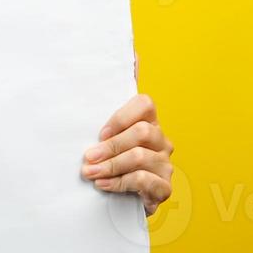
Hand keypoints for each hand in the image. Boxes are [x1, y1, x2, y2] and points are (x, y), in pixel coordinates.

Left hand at [80, 57, 176, 215]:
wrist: (116, 200)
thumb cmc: (108, 159)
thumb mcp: (103, 131)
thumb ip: (112, 96)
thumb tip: (133, 52)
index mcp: (147, 121)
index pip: (145, 104)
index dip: (121, 116)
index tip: (99, 132)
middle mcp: (160, 140)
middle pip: (142, 132)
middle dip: (111, 145)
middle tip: (87, 157)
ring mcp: (165, 164)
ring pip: (140, 157)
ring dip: (111, 165)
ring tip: (90, 173)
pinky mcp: (164, 188)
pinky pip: (145, 181)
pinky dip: (120, 183)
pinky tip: (103, 185)